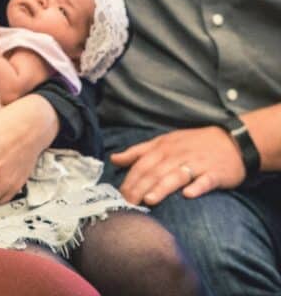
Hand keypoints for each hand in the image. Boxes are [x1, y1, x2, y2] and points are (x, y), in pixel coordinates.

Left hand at [111, 126, 245, 204]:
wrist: (232, 141)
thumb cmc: (192, 143)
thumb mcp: (164, 142)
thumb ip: (138, 152)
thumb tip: (114, 159)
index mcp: (163, 147)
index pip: (142, 163)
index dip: (129, 179)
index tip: (119, 195)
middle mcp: (177, 154)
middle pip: (155, 171)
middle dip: (140, 187)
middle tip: (128, 203)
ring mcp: (196, 163)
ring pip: (176, 176)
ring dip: (162, 187)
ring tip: (149, 200)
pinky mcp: (215, 173)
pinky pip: (205, 180)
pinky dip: (197, 187)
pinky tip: (188, 195)